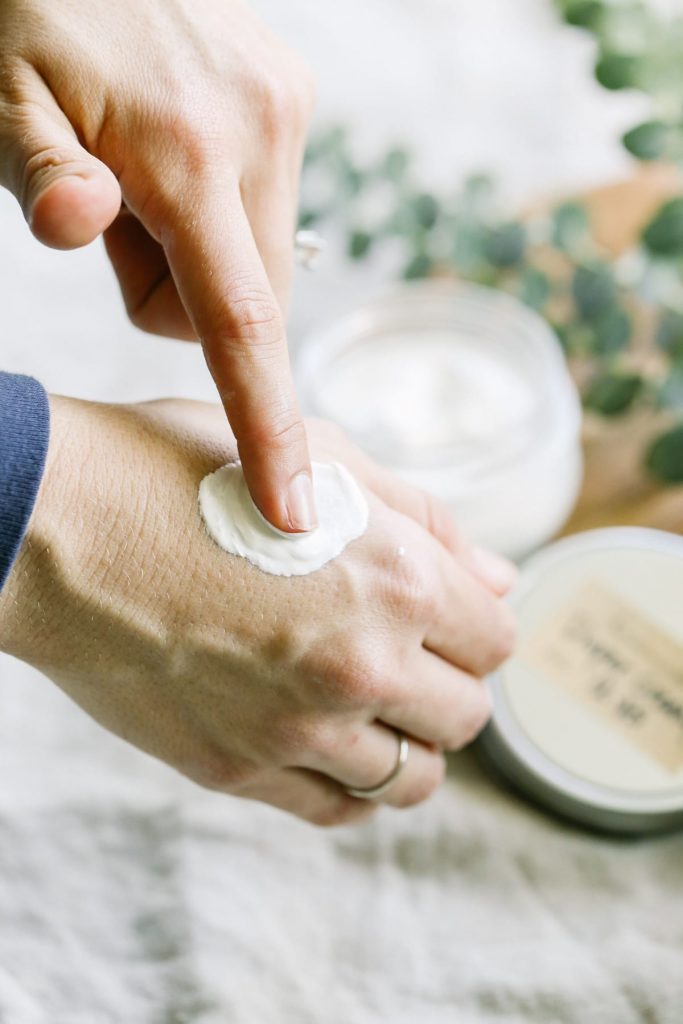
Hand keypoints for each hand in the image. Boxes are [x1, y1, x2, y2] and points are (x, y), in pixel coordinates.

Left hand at [0, 0, 315, 530]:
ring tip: (141, 179)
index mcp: (189, 151)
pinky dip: (220, 210)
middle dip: (187, 304)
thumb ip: (40, 175)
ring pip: (261, 261)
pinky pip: (267, 207)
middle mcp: (261, 129)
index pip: (243, 328)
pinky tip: (173, 152)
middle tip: (114, 228)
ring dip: (203, 254)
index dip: (267, 431)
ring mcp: (284, 107)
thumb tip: (76, 223)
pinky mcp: (290, 94)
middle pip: (253, 306)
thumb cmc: (18, 16)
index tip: (292, 511)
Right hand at [0, 398, 515, 826]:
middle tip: (407, 652)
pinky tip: (327, 739)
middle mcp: (359, 666)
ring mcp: (295, 730)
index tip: (444, 615)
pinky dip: (352, 783)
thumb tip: (497, 580)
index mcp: (396, 580)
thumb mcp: (320, 457)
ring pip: (413, 781)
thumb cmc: (181, 470)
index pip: (495, 641)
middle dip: (450, 683)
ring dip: (409, 741)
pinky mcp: (236, 769)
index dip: (475, 623)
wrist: (57, 524)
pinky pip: (336, 810)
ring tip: (369, 700)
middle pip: (466, 718)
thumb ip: (426, 521)